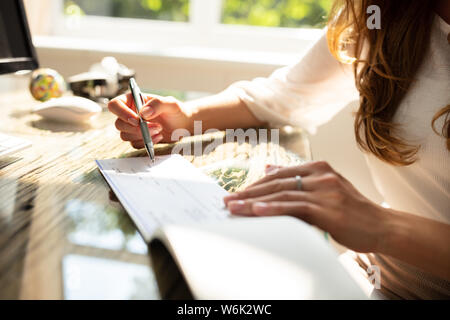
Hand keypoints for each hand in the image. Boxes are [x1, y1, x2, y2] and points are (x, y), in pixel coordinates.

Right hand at [108, 93, 190, 148]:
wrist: (182, 125)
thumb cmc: (176, 110)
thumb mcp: (170, 103)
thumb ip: (157, 104)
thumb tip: (143, 113)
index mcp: (133, 100)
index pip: (115, 105)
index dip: (122, 113)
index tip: (137, 120)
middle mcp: (130, 113)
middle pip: (119, 124)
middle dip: (136, 129)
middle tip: (156, 127)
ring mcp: (133, 127)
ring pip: (125, 135)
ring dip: (142, 136)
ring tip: (159, 130)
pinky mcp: (138, 138)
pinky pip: (134, 144)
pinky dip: (146, 143)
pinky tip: (159, 137)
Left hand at [223, 162, 390, 252]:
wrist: (382, 225)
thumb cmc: (351, 210)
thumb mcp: (325, 188)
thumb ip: (298, 178)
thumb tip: (268, 169)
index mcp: (319, 168)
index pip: (279, 174)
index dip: (255, 183)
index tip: (237, 192)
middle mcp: (321, 175)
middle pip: (276, 182)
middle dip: (249, 192)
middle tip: (227, 200)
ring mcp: (325, 191)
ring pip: (282, 193)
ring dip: (254, 201)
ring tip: (234, 207)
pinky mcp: (328, 208)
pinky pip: (295, 207)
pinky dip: (274, 208)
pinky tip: (257, 210)